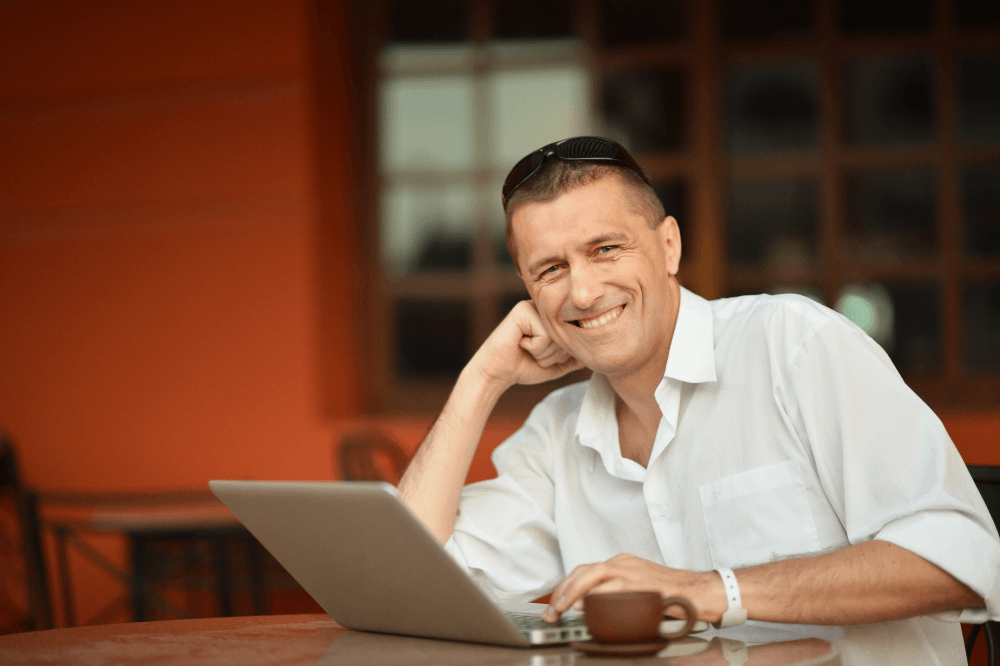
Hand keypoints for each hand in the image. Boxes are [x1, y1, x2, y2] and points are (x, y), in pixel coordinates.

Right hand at [470, 300, 582, 388]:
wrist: (496, 373)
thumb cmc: (522, 367)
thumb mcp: (554, 365)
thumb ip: (572, 360)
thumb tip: (592, 357)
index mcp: (551, 319)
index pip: (574, 335)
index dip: (561, 353)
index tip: (542, 356)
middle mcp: (543, 310)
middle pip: (567, 335)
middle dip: (552, 354)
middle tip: (532, 353)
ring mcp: (533, 307)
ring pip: (556, 336)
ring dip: (543, 353)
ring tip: (525, 349)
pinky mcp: (522, 311)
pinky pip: (544, 335)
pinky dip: (534, 348)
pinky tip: (519, 344)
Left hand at [541, 553, 726, 624]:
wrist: (700, 591)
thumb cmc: (670, 594)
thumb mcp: (637, 589)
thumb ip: (615, 594)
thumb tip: (589, 607)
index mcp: (622, 563)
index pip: (586, 570)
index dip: (567, 586)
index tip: (555, 602)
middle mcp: (624, 563)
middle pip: (585, 570)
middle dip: (564, 589)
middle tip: (553, 610)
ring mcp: (633, 571)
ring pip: (595, 574)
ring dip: (575, 592)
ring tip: (563, 608)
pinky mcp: (643, 583)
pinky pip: (614, 587)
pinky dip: (598, 596)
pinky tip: (586, 606)